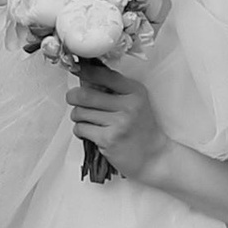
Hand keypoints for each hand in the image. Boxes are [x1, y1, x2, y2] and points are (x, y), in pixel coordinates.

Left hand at [66, 57, 170, 180]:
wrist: (154, 157)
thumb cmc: (141, 129)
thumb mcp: (134, 102)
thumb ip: (112, 90)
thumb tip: (83, 77)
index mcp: (134, 91)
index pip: (104, 75)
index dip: (85, 71)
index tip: (76, 69)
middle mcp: (128, 105)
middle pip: (85, 94)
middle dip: (73, 96)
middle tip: (73, 98)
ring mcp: (119, 123)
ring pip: (79, 112)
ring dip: (77, 116)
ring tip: (88, 120)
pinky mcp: (108, 139)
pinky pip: (81, 129)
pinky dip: (80, 131)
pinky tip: (91, 133)